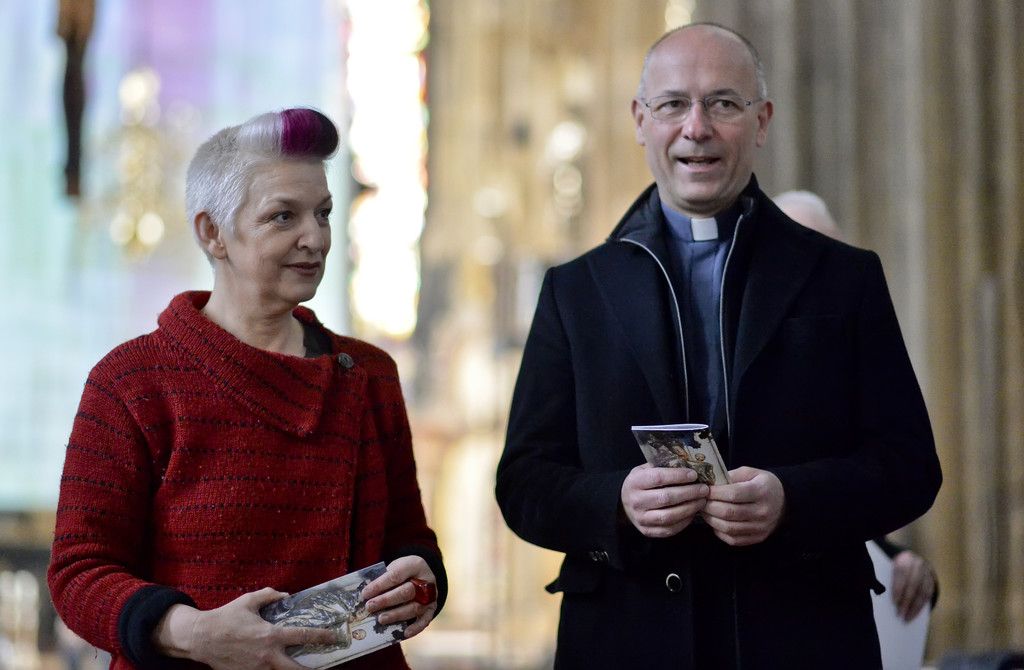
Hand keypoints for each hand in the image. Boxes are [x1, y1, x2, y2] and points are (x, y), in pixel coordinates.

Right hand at [154, 588, 337, 669]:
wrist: (200, 638)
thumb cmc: (226, 617)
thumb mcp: (249, 601)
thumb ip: (269, 596)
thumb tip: (285, 595)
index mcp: (271, 635)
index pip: (303, 636)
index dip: (322, 636)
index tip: (335, 637)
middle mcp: (267, 656)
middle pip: (296, 669)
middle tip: (324, 667)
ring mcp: (257, 669)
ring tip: (300, 666)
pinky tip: (275, 665)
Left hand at [361, 555, 437, 638]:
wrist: (422, 575)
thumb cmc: (403, 572)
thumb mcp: (395, 568)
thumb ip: (383, 579)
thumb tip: (366, 596)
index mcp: (415, 565)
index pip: (396, 575)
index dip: (379, 585)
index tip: (365, 593)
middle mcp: (427, 581)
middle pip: (406, 592)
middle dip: (386, 600)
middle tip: (370, 607)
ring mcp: (431, 596)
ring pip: (414, 608)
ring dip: (396, 615)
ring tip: (380, 619)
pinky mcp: (432, 609)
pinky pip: (425, 620)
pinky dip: (415, 628)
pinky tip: (404, 633)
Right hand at [620, 463, 708, 537]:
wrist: (624, 505)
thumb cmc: (640, 484)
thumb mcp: (644, 470)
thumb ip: (661, 467)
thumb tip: (688, 464)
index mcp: (635, 482)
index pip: (658, 478)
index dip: (678, 476)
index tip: (694, 475)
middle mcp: (636, 501)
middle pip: (666, 498)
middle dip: (689, 493)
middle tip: (704, 489)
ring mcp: (641, 518)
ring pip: (669, 516)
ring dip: (689, 508)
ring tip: (701, 501)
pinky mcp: (647, 531)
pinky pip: (669, 529)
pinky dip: (684, 522)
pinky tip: (693, 513)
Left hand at [702, 466, 784, 545]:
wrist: (784, 501)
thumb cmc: (762, 484)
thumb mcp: (751, 473)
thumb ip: (732, 476)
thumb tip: (710, 483)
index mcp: (761, 491)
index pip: (733, 494)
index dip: (715, 493)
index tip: (704, 490)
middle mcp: (763, 511)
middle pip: (729, 513)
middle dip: (709, 507)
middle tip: (701, 501)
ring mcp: (761, 527)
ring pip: (729, 528)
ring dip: (712, 520)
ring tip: (705, 512)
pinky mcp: (758, 537)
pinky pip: (734, 539)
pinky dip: (720, 532)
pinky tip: (715, 523)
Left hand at [891, 550, 935, 620]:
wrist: (912, 559)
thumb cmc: (895, 568)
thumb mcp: (890, 568)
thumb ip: (888, 578)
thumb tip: (881, 593)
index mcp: (904, 558)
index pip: (902, 574)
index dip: (898, 588)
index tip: (894, 602)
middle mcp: (918, 564)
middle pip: (913, 585)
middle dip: (906, 601)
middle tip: (900, 614)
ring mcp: (927, 572)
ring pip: (922, 592)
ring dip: (915, 607)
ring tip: (907, 618)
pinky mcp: (932, 580)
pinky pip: (928, 595)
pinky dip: (921, 606)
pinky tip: (914, 614)